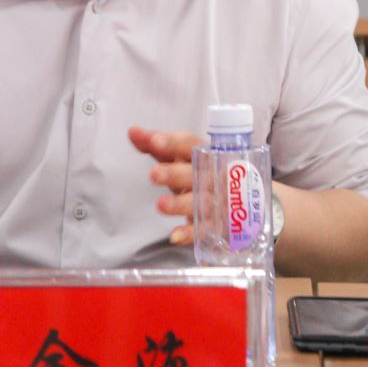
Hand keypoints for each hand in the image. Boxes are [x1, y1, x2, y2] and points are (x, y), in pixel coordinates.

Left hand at [128, 126, 205, 247]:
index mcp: (204, 153)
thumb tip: (133, 131)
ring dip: (180, 204)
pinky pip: (203, 230)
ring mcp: (217, 201)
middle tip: (154, 174)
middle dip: (175, 173)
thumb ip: (155, 145)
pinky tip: (174, 236)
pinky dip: (190, 233)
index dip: (173, 142)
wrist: (234, 202)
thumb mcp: (177, 157)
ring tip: (161, 205)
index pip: (190, 144)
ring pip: (201, 201)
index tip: (154, 141)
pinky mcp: (217, 226)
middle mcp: (213, 175)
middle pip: (196, 173)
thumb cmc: (198, 172)